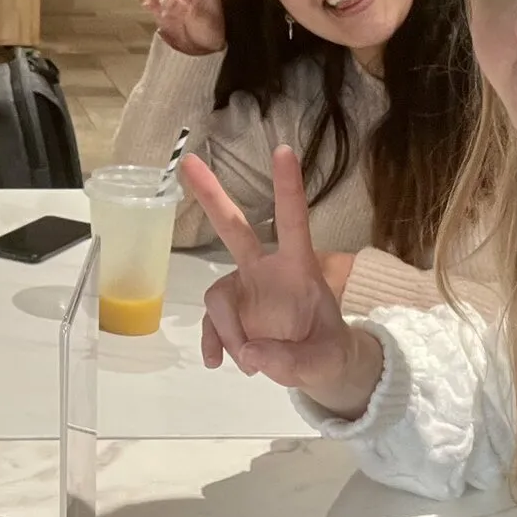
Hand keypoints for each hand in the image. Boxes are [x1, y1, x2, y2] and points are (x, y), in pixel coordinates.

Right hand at [184, 150, 381, 417]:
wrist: (318, 366)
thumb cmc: (329, 351)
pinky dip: (213, 343)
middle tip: (187, 160)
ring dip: (226, 331)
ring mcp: (244, 290)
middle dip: (211, 195)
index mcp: (298, 268)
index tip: (284, 150)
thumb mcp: (325, 362)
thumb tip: (249, 353)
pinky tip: (218, 362)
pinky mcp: (231, 313)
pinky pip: (210, 323)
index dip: (288, 188)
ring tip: (249, 362)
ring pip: (217, 297)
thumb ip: (292, 361)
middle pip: (234, 228)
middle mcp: (265, 270)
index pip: (293, 221)